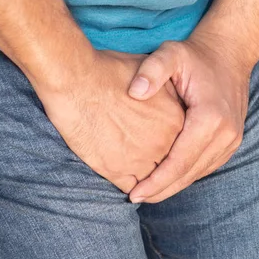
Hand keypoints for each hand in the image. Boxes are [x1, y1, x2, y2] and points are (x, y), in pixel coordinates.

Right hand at [36, 50, 184, 193]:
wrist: (77, 80)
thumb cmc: (110, 70)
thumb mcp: (153, 74)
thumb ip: (169, 92)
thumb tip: (176, 98)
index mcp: (177, 120)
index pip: (181, 141)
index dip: (170, 141)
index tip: (158, 139)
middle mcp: (165, 143)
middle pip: (168, 160)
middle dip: (160, 159)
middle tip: (144, 154)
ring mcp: (143, 160)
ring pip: (153, 179)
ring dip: (146, 177)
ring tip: (133, 166)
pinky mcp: (118, 171)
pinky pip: (131, 188)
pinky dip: (129, 185)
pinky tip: (119, 171)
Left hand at [126, 33, 254, 202]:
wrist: (229, 53)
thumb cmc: (195, 55)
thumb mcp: (171, 54)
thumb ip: (152, 71)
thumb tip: (135, 93)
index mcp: (211, 118)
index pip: (180, 161)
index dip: (156, 181)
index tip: (134, 193)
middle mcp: (226, 134)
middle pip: (190, 173)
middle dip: (162, 189)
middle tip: (135, 198)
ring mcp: (233, 139)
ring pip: (200, 172)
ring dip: (175, 185)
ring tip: (148, 194)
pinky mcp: (232, 141)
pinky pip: (207, 165)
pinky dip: (187, 175)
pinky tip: (168, 178)